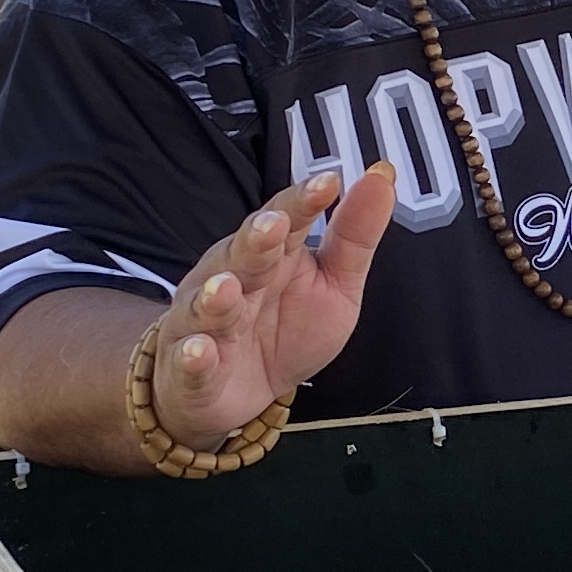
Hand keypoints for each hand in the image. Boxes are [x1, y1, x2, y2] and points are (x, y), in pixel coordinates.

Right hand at [150, 166, 397, 452]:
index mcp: (273, 254)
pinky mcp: (190, 368)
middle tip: (273, 225)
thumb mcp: (336, 287)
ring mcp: (205, 322)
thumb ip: (355, 238)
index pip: (286, 218)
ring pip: (206, 304)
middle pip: (243, 254)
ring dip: (215, 296)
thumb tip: (381, 178)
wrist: (240, 393)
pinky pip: (189, 361)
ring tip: (225, 288)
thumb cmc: (287, 332)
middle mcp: (233, 278)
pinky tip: (198, 351)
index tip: (328, 182)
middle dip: (256, 240)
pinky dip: (193, 357)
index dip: (304, 202)